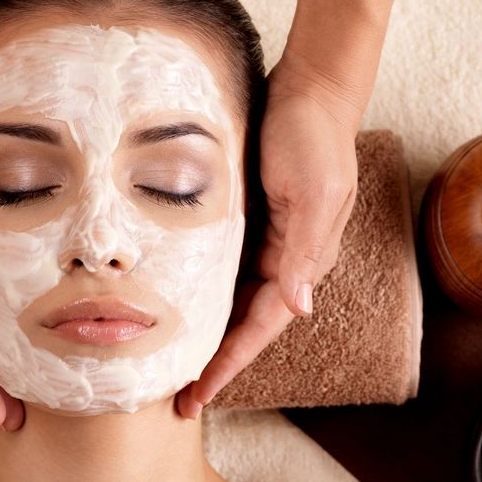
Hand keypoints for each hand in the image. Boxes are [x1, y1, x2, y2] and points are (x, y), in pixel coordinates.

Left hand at [176, 51, 362, 418]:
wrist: (311, 85)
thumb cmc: (313, 135)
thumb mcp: (312, 192)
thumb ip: (302, 250)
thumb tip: (299, 308)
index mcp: (304, 257)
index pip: (262, 325)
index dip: (230, 362)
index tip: (199, 395)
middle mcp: (286, 256)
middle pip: (244, 321)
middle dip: (214, 359)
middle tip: (176, 396)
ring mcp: (268, 237)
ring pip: (231, 297)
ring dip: (204, 328)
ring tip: (168, 360)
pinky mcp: (249, 215)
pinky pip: (222, 264)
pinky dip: (199, 287)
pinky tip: (171, 299)